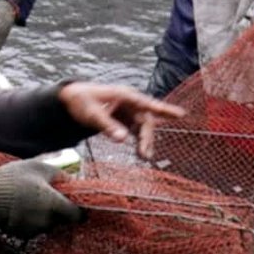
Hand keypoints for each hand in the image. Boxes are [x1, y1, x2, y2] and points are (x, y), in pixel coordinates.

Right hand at [0, 157, 83, 234]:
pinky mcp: (23, 234)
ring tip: (28, 200)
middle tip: (46, 197)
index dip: (78, 211)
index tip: (75, 205)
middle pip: (61, 219)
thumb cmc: (11, 179)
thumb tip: (72, 179)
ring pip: (47, 224)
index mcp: (53, 203)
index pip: (77, 215)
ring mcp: (34, 229)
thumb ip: (58, 174)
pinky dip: (30, 221)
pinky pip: (33, 228)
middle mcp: (47, 220)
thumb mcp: (36, 167)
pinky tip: (19, 210)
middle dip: (58, 211)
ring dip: (43, 215)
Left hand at [56, 82, 184, 159]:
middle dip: (147, 137)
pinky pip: (136, 130)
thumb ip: (107, 126)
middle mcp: (130, 102)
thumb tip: (123, 139)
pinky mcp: (124, 118)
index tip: (181, 114)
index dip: (165, 110)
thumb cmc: (81, 102)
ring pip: (143, 126)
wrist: (72, 99)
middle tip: (144, 154)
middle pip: (146, 120)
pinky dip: (139, 141)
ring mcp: (128, 110)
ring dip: (144, 141)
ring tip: (144, 157)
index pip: (148, 104)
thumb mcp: (92, 115)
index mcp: (125, 96)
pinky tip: (140, 153)